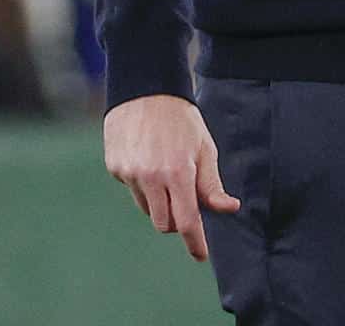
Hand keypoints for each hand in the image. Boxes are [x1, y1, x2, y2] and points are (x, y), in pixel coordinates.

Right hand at [104, 94, 240, 261]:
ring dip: (158, 201)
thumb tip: (229, 208)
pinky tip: (147, 158)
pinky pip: (132, 189)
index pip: (186, 221)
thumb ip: (212, 184)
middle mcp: (151, 177)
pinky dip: (142, 184)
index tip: (201, 255)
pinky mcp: (115, 168)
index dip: (194, 242)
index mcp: (178, 173)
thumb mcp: (204, 148)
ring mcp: (130, 174)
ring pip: (146, 208)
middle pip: (163, 222)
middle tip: (184, 200)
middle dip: (176, 220)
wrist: (145, 90)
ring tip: (165, 170)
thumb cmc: (182, 120)